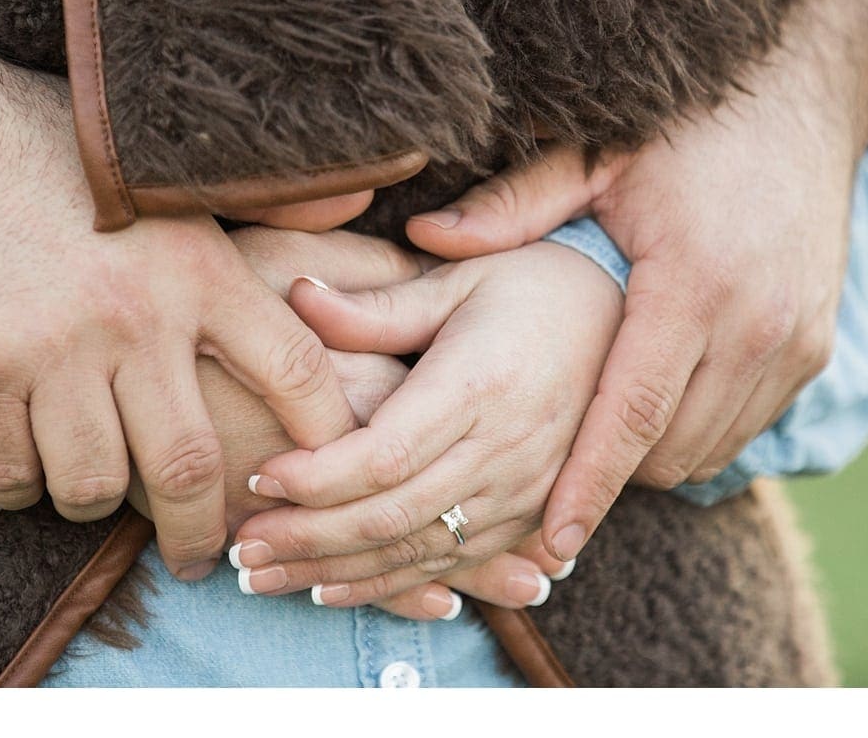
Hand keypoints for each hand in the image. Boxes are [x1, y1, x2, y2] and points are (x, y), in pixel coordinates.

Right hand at [0, 0, 355, 579]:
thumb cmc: (40, 143)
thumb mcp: (160, 167)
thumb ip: (264, 203)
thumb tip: (368, 200)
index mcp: (194, 265)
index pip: (293, 373)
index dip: (322, 441)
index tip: (324, 477)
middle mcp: (132, 315)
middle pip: (192, 465)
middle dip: (205, 530)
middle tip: (207, 558)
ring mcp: (47, 350)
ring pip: (94, 484)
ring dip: (95, 498)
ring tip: (94, 487)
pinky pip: (10, 476)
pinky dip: (19, 485)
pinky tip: (21, 461)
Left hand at [230, 242, 622, 607]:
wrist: (626, 318)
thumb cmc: (533, 284)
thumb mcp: (459, 279)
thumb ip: (375, 304)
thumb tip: (295, 294)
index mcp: (479, 385)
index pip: (385, 455)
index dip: (315, 478)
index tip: (256, 477)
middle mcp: (506, 450)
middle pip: (392, 516)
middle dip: (307, 538)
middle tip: (240, 547)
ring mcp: (524, 492)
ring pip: (417, 554)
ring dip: (334, 572)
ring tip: (262, 577)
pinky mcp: (533, 517)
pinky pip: (453, 566)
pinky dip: (388, 584)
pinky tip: (329, 589)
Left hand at [402, 0, 867, 562]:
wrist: (800, 99)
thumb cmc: (681, 126)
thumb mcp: (591, 153)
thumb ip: (510, 206)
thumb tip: (421, 236)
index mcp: (692, 283)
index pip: (629, 414)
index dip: (586, 485)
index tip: (548, 541)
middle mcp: (757, 324)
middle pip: (667, 449)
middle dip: (602, 472)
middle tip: (534, 475)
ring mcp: (796, 342)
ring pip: (708, 450)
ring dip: (647, 456)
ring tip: (583, 440)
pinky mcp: (817, 350)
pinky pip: (743, 429)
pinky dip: (693, 433)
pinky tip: (643, 408)